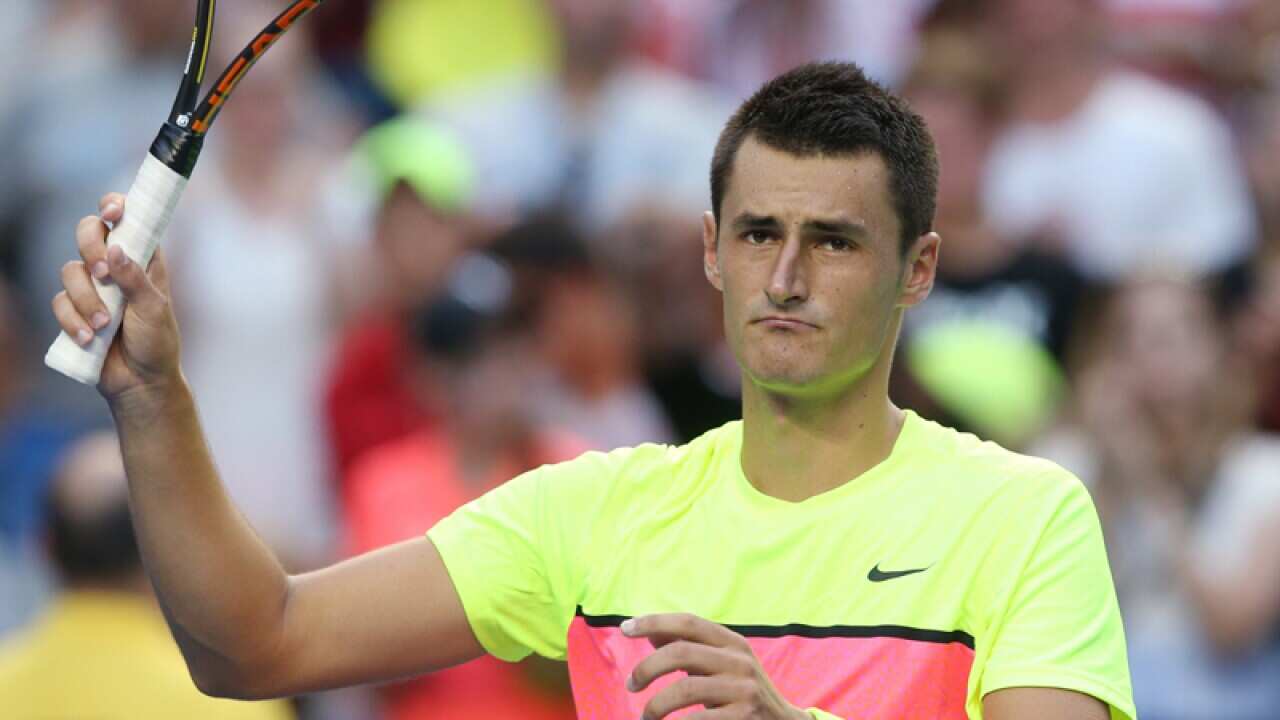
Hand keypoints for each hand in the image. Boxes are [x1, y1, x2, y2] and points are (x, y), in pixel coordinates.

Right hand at [51, 193, 182, 400]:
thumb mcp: (154, 309)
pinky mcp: (75, 310)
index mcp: (143, 259)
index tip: (113, 212)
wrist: (141, 382)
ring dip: (86, 299)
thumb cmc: (157, 342)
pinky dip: (74, 320)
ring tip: (106, 324)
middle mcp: (115, 267)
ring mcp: (93, 287)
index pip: (126, 220)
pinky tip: (90, 338)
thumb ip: (135, 279)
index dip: (115, 207)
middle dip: (91, 249)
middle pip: (88, 233)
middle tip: (104, 273)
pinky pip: (60, 302)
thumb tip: (116, 249)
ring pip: (70, 270)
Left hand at [622, 612, 808, 719]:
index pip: (688, 621)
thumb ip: (688, 646)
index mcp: (731, 642)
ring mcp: (744, 689)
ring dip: (655, 705)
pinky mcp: (744, 716)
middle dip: (646, 668)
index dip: (654, 621)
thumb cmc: (739, 691)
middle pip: (680, 653)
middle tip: (631, 685)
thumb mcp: (720, 663)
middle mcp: (740, 660)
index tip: (625, 629)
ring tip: (647, 715)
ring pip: (684, 689)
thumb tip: (649, 631)